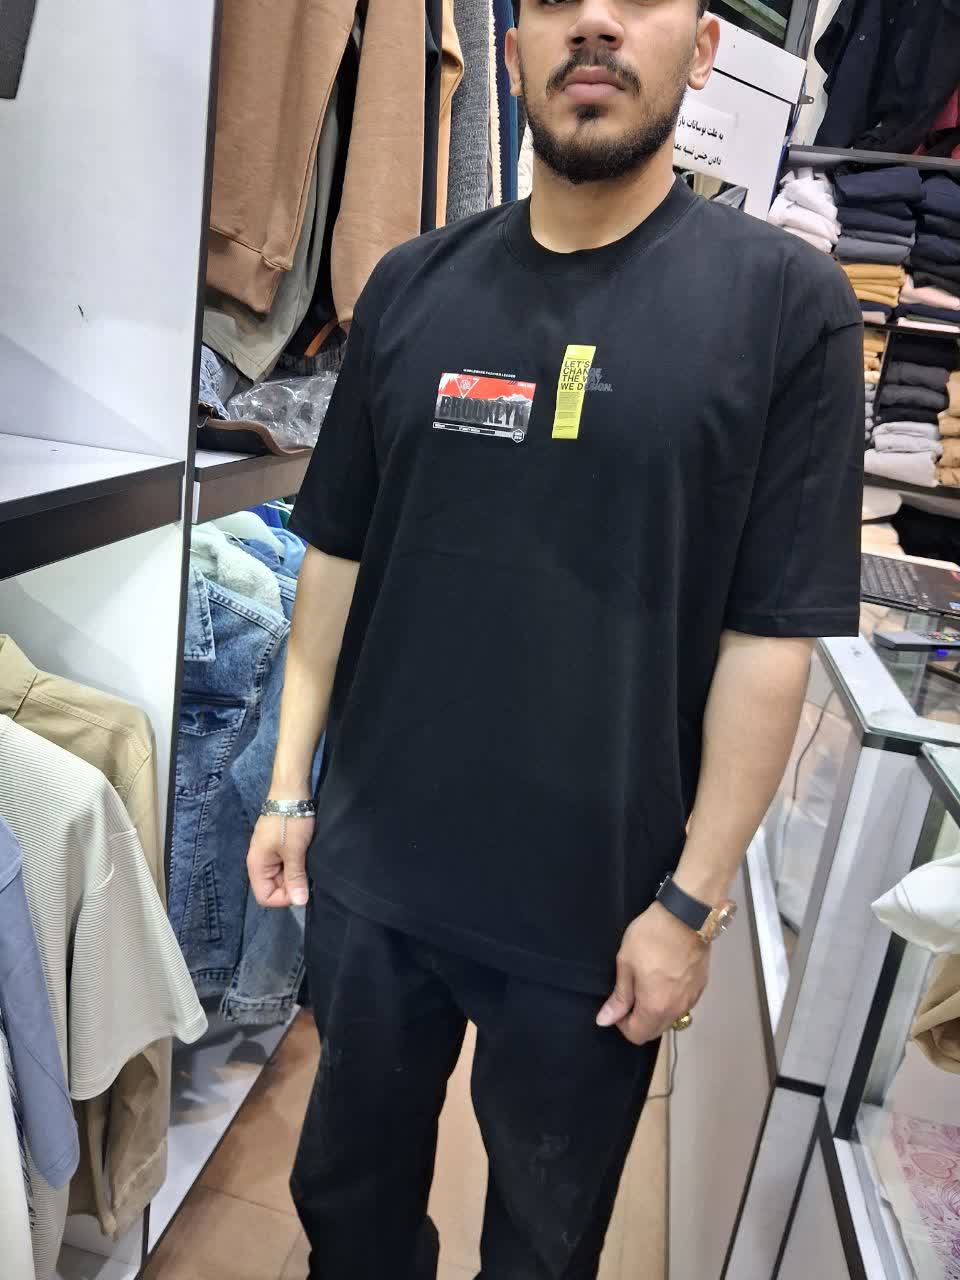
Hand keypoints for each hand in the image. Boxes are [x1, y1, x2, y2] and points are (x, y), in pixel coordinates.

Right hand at [247, 813, 314, 907]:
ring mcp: (268, 854)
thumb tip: (299, 903)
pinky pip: (285, 865)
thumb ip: (295, 878)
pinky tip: (306, 858)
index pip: (264, 897)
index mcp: (256, 866)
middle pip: (273, 888)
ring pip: (281, 877)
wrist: (291, 793)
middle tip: (308, 875)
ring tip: (307, 865)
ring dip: (294, 876)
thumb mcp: (295, 852)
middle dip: (291, 886)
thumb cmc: (290, 822)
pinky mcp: (278, 847)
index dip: (283, 898)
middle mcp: (259, 863)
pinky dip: (295, 866)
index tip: (300, 888)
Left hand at [596, 904, 709, 1044]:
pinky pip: (682, 1004)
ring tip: (648, 982)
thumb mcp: (626, 964)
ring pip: (670, 1018)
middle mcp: (677, 1010)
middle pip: (655, 1031)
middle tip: (631, 992)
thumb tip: (605, 1021)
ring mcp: (692, 999)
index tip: (618, 1003)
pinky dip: (671, 1000)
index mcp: (655, 1008)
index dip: (622, 1024)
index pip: (636, 1035)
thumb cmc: (650, 938)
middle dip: (639, 1020)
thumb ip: (619, 997)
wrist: (686, 916)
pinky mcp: (701, 987)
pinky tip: (665, 977)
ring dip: (656, 1011)